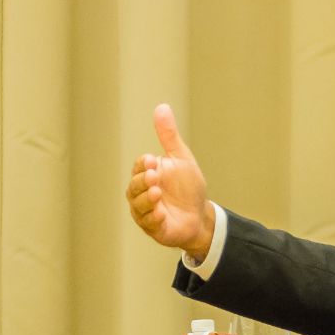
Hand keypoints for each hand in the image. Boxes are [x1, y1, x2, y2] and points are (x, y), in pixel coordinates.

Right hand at [125, 104, 212, 256]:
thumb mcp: (181, 158)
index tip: (153, 161)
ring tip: (157, 192)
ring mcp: (145, 212)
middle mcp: (141, 194)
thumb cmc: (187, 187)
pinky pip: (148, 224)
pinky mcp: (154, 228)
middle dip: (143, 181)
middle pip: (134, 186)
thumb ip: (168, 136)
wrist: (200, 215)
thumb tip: (161, 107)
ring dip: (146, 199)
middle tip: (154, 176)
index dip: (143, 165)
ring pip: (138, 206)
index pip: (139, 167)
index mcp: (146, 174)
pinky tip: (161, 213)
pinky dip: (153, 218)